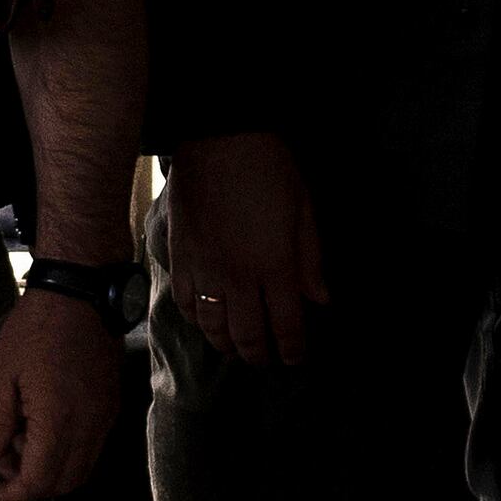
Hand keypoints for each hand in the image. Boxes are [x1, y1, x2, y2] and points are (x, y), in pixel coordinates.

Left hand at [0, 287, 123, 500]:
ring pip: (82, 469)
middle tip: (3, 459)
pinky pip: (93, 448)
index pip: (39, 479)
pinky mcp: (112, 407)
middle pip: (64, 482)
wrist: (82, 295)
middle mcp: (88, 425)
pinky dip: (67, 454)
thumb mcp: (2, 372)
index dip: (13, 495)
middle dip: (31, 484)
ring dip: (50, 470)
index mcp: (57, 418)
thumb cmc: (35, 329)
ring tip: (21, 439)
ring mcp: (105, 417)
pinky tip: (44, 427)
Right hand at [158, 130, 324, 366]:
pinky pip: (185, 304)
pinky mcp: (180, 258)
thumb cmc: (271, 170)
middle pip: (248, 336)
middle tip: (267, 362)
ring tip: (238, 350)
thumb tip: (320, 299)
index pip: (287, 326)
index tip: (297, 360)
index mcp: (277, 267)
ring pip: (213, 328)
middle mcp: (239, 277)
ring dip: (227, 345)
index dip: (293, 350)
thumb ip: (311, 261)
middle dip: (260, 356)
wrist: (220, 139)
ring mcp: (205, 270)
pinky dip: (197, 321)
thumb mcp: (305, 212)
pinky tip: (206, 323)